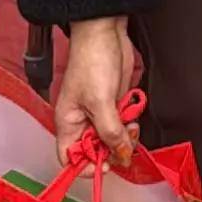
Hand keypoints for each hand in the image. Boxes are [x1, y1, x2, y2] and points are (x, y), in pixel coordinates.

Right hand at [56, 16, 136, 162]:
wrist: (106, 34)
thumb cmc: (92, 61)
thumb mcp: (101, 101)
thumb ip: (110, 131)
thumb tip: (119, 154)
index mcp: (67, 123)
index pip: (70, 158)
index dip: (86, 166)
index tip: (105, 165)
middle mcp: (82, 121)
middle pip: (95, 151)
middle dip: (112, 150)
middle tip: (124, 142)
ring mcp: (99, 113)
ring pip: (112, 139)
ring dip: (124, 137)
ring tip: (131, 126)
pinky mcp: (114, 104)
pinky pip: (123, 124)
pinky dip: (131, 124)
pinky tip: (134, 115)